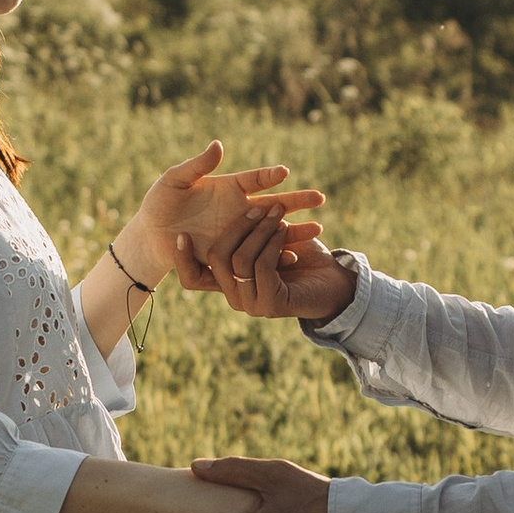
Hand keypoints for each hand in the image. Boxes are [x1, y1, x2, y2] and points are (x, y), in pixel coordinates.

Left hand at [121, 141, 324, 288]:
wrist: (152, 235)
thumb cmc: (160, 202)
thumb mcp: (174, 181)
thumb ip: (196, 165)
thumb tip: (218, 145)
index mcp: (228, 188)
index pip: (255, 179)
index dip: (269, 175)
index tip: (283, 172)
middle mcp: (239, 209)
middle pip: (274, 203)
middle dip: (297, 201)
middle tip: (319, 198)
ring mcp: (239, 232)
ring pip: (273, 230)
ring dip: (295, 229)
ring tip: (318, 229)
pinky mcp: (234, 252)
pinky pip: (259, 254)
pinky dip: (277, 254)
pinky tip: (295, 256)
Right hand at [172, 193, 354, 320]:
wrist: (335, 286)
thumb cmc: (303, 258)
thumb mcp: (267, 239)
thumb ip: (245, 230)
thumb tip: (223, 207)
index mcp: (228, 283)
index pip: (191, 277)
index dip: (181, 259)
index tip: (178, 234)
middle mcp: (236, 296)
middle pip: (216, 260)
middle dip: (233, 229)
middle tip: (251, 208)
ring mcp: (253, 304)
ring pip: (240, 260)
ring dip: (258, 231)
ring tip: (274, 210)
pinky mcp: (273, 305)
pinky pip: (263, 266)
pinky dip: (273, 242)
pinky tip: (285, 227)